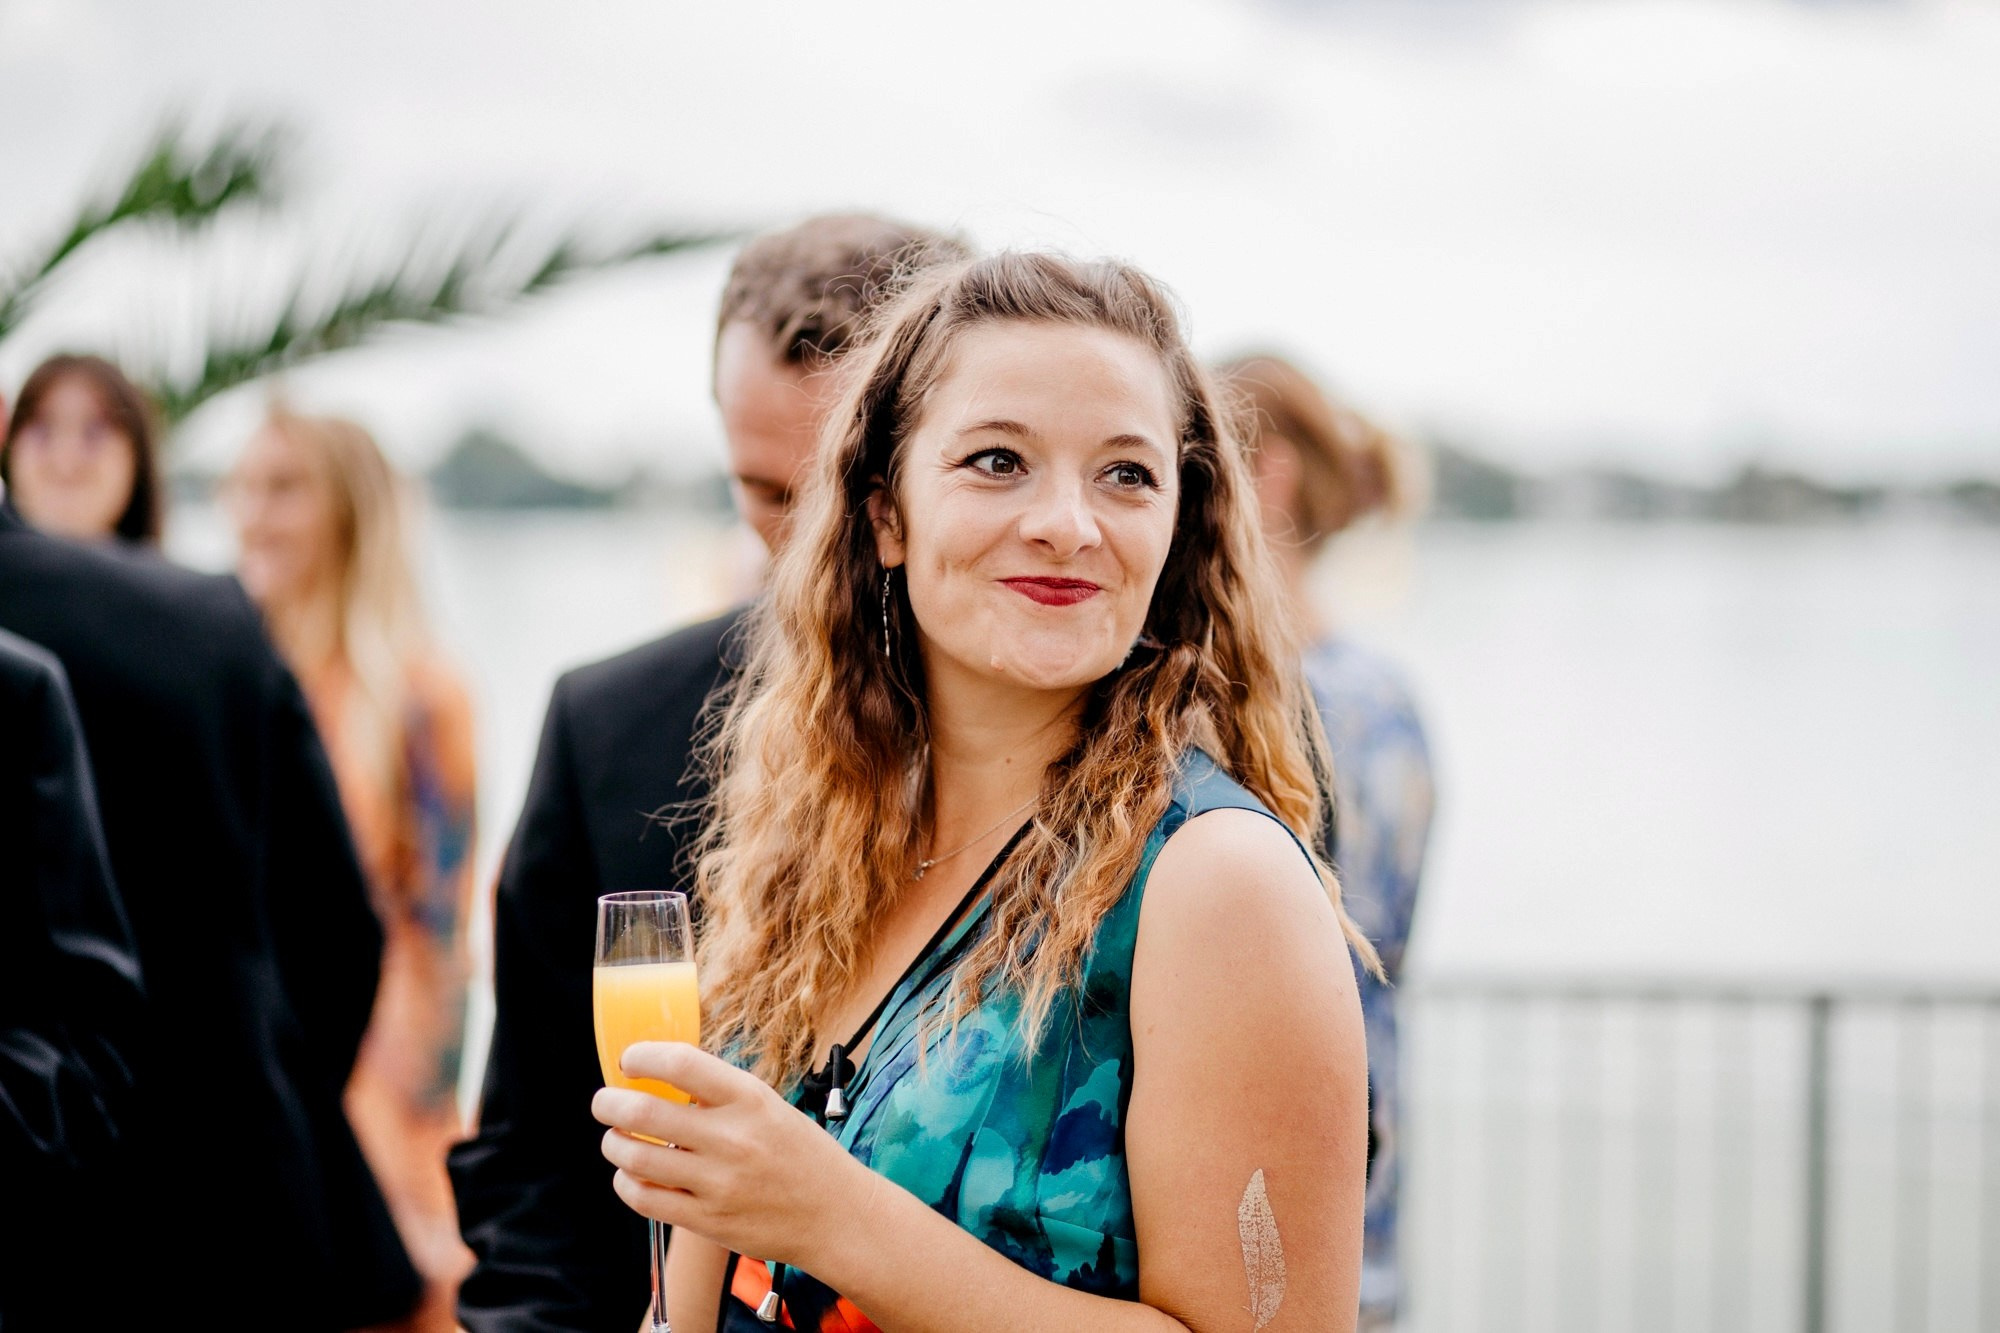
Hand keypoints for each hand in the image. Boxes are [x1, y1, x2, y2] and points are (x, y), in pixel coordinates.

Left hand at [592, 1042, 870, 1270]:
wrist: (833, 1215)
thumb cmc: (798, 1153)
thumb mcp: (768, 1106)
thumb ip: (718, 1093)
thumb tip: (659, 1074)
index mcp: (749, 1100)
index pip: (681, 1064)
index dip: (643, 1056)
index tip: (629, 1060)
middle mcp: (732, 1139)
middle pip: (643, 1112)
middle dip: (608, 1103)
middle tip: (604, 1101)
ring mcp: (717, 1183)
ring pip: (634, 1157)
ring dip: (613, 1143)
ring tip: (617, 1139)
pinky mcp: (707, 1221)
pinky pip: (644, 1199)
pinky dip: (627, 1182)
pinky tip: (631, 1173)